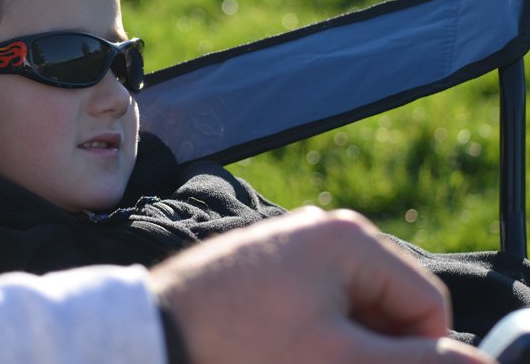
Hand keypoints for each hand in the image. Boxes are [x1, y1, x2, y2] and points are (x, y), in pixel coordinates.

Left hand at [150, 207, 492, 362]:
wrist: (152, 335)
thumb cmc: (241, 345)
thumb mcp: (338, 361)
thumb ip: (415, 363)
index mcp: (349, 238)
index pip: (427, 303)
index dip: (418, 353)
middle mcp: (321, 229)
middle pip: (388, 303)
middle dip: (373, 348)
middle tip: (324, 362)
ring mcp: (289, 244)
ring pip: (350, 308)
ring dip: (342, 345)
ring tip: (295, 357)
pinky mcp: (264, 264)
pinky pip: (314, 302)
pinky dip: (313, 334)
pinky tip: (280, 352)